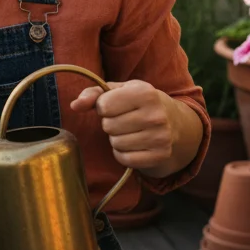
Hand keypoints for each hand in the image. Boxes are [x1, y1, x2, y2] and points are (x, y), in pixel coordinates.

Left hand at [69, 80, 192, 176]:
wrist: (175, 122)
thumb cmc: (139, 103)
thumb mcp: (120, 90)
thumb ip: (93, 93)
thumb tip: (75, 105)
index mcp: (145, 93)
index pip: (104, 105)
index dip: (103, 106)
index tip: (115, 106)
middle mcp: (156, 115)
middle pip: (108, 126)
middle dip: (110, 123)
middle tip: (124, 120)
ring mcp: (160, 137)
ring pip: (116, 143)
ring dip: (116, 138)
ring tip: (130, 131)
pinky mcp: (160, 155)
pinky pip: (124, 159)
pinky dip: (122, 154)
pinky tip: (133, 145)